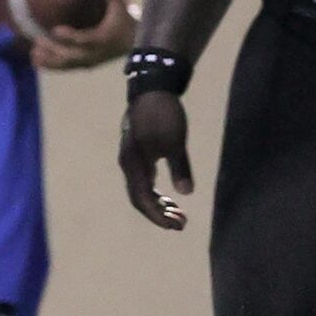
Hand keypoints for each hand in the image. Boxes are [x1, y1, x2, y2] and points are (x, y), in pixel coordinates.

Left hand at [30, 0, 139, 70]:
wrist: (136, 44)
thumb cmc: (126, 22)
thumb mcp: (122, 6)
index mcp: (103, 39)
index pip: (85, 40)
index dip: (70, 37)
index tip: (55, 30)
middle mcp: (94, 54)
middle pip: (71, 56)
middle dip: (53, 50)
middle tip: (37, 41)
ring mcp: (89, 61)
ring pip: (66, 65)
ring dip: (49, 61)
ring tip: (33, 54)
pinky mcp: (85, 65)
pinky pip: (67, 68)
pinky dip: (52, 66)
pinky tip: (37, 61)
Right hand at [119, 91, 192, 229]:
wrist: (152, 89)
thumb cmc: (164, 114)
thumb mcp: (176, 141)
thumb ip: (179, 167)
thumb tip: (186, 193)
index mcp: (134, 163)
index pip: (142, 199)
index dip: (158, 216)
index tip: (176, 226)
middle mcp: (128, 164)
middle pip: (139, 199)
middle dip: (159, 214)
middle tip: (182, 224)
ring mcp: (131, 160)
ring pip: (141, 191)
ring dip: (158, 205)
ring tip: (179, 214)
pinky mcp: (137, 154)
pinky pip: (143, 181)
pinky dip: (156, 193)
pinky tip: (169, 197)